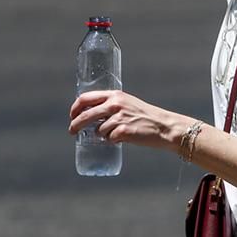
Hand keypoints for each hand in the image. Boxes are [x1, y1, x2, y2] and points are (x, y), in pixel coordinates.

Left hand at [68, 90, 189, 150]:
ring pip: (98, 130)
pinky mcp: (123, 131)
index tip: (72, 116)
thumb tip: (91, 115)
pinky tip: (122, 138)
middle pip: (86, 115)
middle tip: (72, 132)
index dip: (75, 108)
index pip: (86, 98)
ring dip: (102, 135)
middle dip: (75, 125)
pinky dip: (112, 141)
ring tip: (115, 134)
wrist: (164, 126)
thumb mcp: (127, 104)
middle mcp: (115, 104)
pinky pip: (109, 139)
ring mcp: (119, 118)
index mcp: (115, 95)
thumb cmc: (146, 116)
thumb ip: (111, 106)